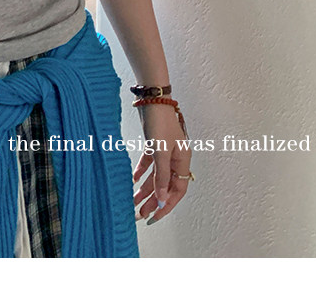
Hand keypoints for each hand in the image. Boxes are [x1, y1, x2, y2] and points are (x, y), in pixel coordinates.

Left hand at [133, 103, 191, 223]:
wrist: (152, 98)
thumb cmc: (160, 122)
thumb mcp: (161, 151)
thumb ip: (162, 176)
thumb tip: (163, 200)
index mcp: (182, 160)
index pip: (178, 190)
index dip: (168, 205)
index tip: (155, 217)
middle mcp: (176, 158)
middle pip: (166, 185)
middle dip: (154, 200)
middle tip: (140, 214)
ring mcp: (166, 151)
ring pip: (156, 176)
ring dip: (146, 189)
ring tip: (134, 201)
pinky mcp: (155, 144)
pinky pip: (150, 163)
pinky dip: (142, 172)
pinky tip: (133, 180)